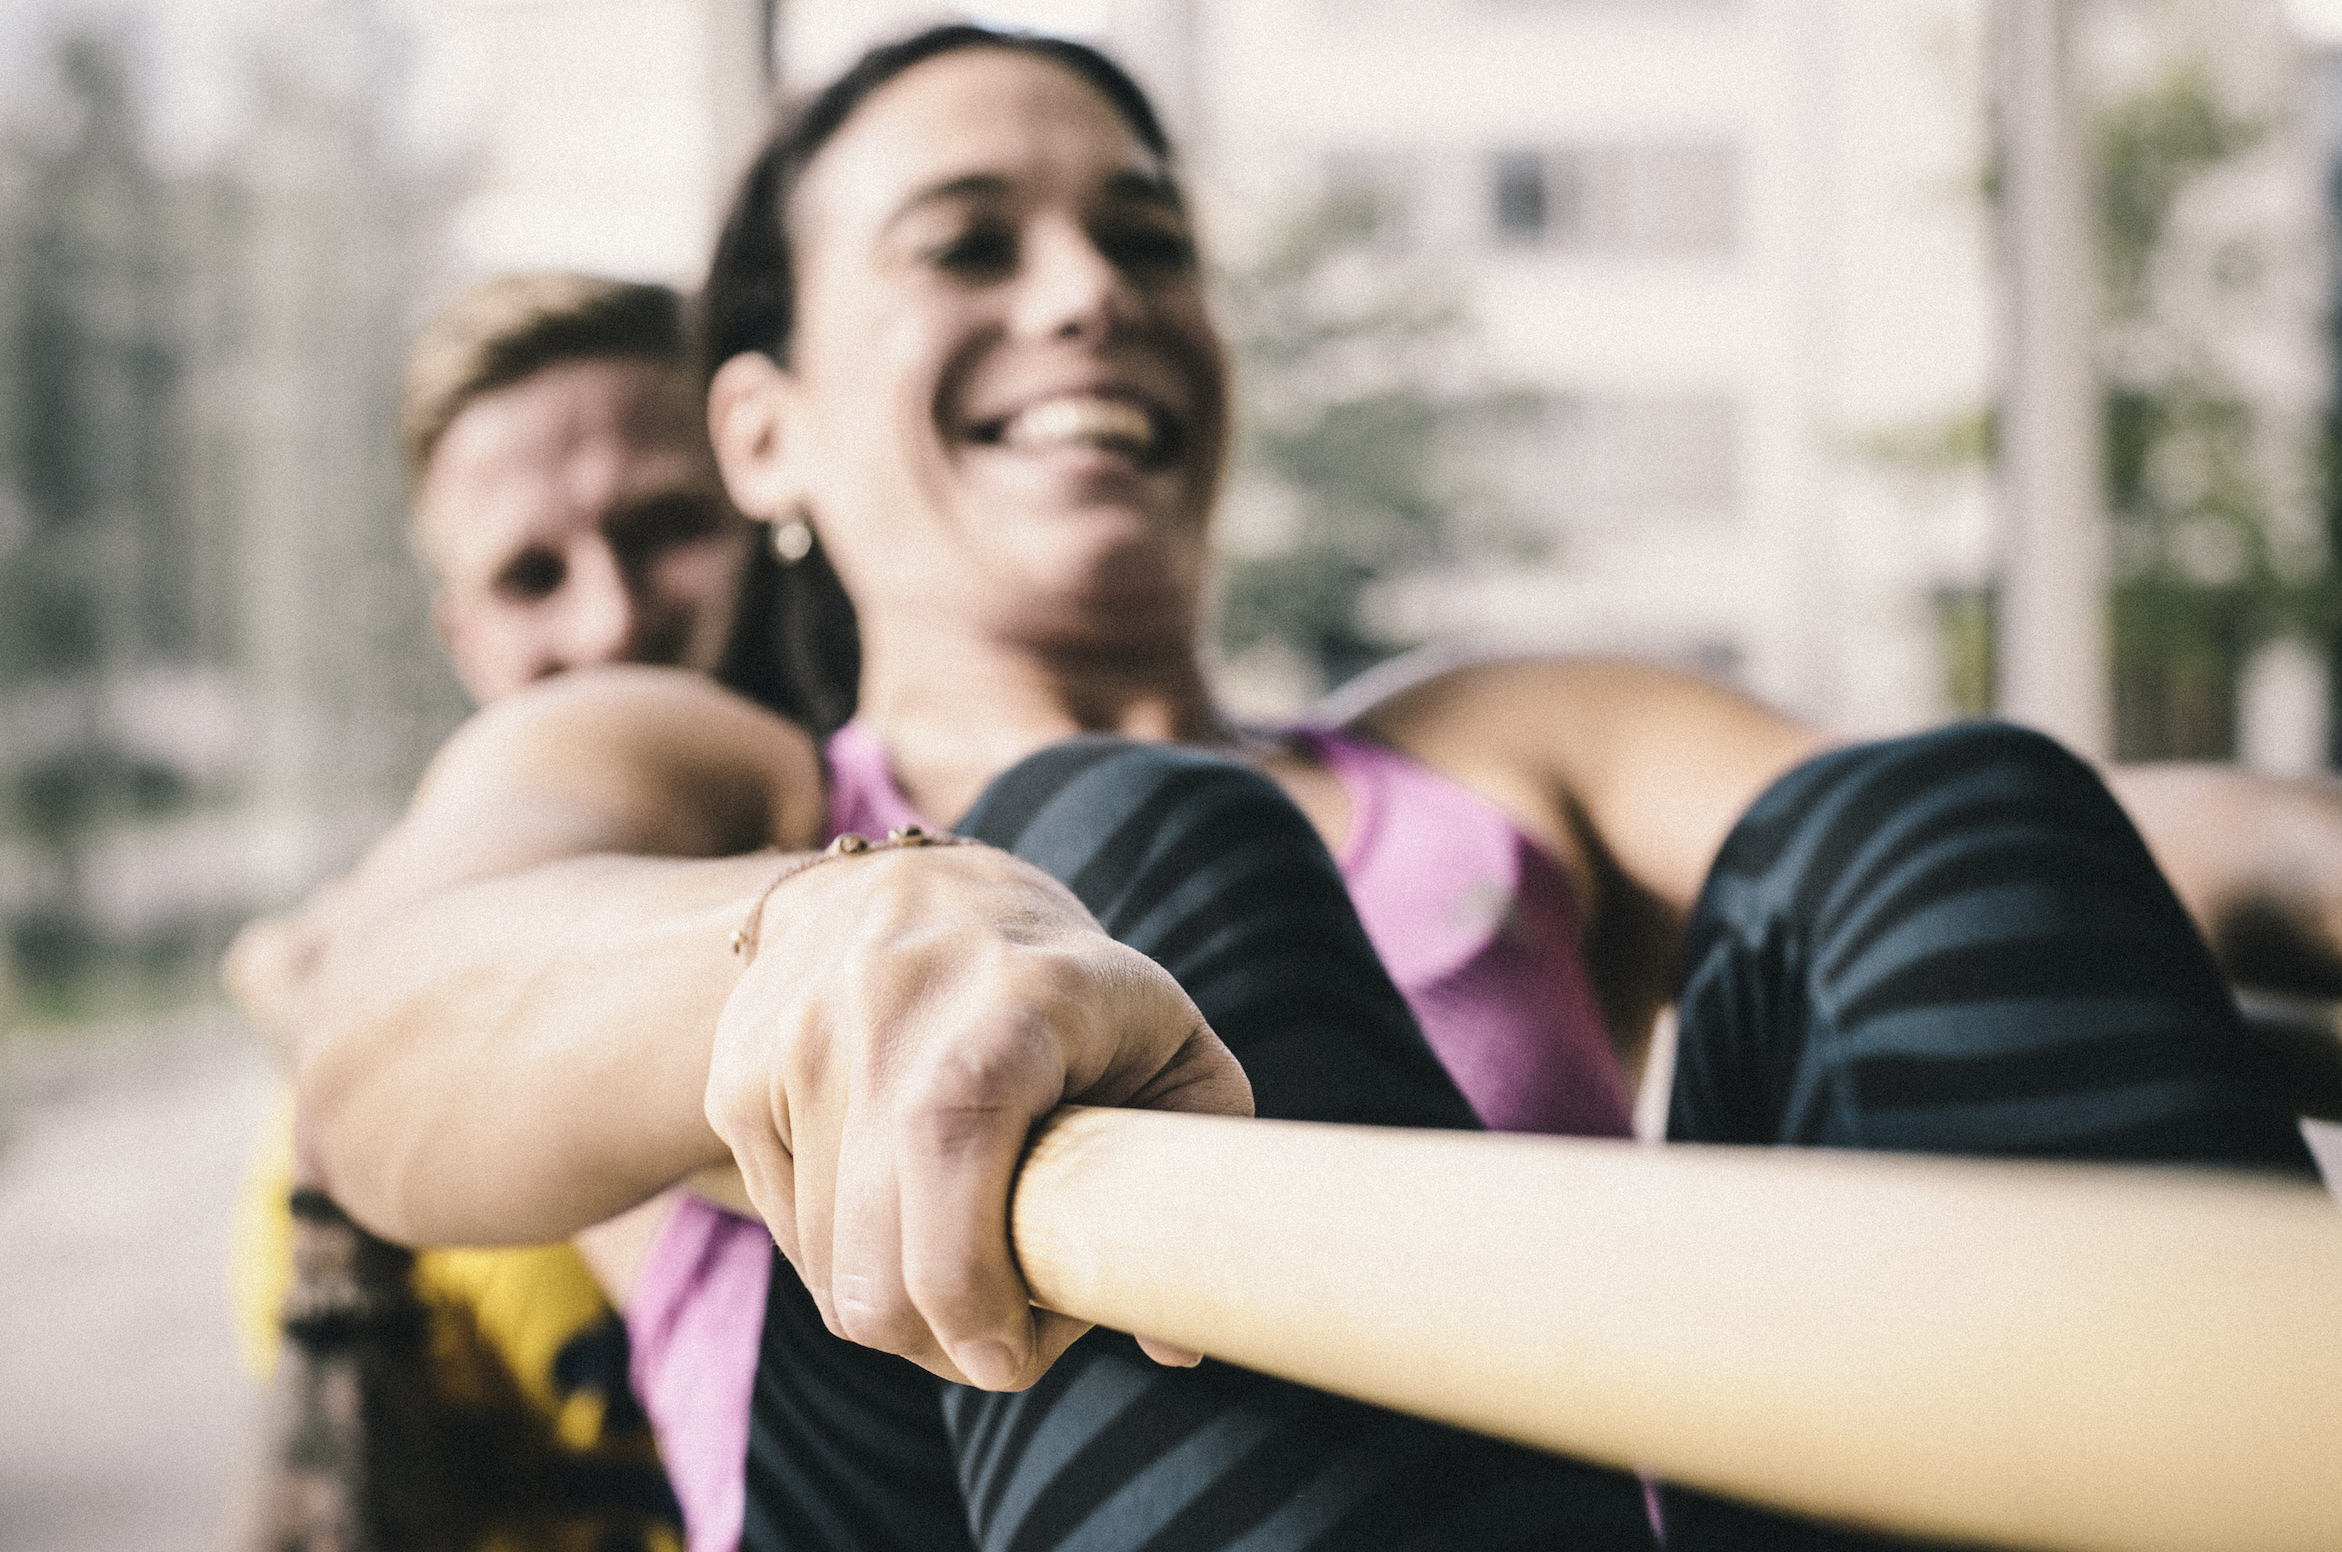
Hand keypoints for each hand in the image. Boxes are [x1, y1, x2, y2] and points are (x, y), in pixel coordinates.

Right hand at [704, 843, 1250, 1388]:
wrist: (917, 890)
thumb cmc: (1074, 993)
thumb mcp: (1167, 1043)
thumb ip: (1194, 1173)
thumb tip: (1176, 1347)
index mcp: (1018, 990)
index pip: (954, 1130)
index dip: (970, 1278)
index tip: (1011, 1351)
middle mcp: (892, 999)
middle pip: (876, 1250)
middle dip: (941, 1340)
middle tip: (1003, 1334)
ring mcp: (799, 1035)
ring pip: (829, 1269)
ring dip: (898, 1306)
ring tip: (961, 1257)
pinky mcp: (739, 1074)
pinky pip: (788, 1236)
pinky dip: (845, 1259)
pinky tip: (899, 1202)